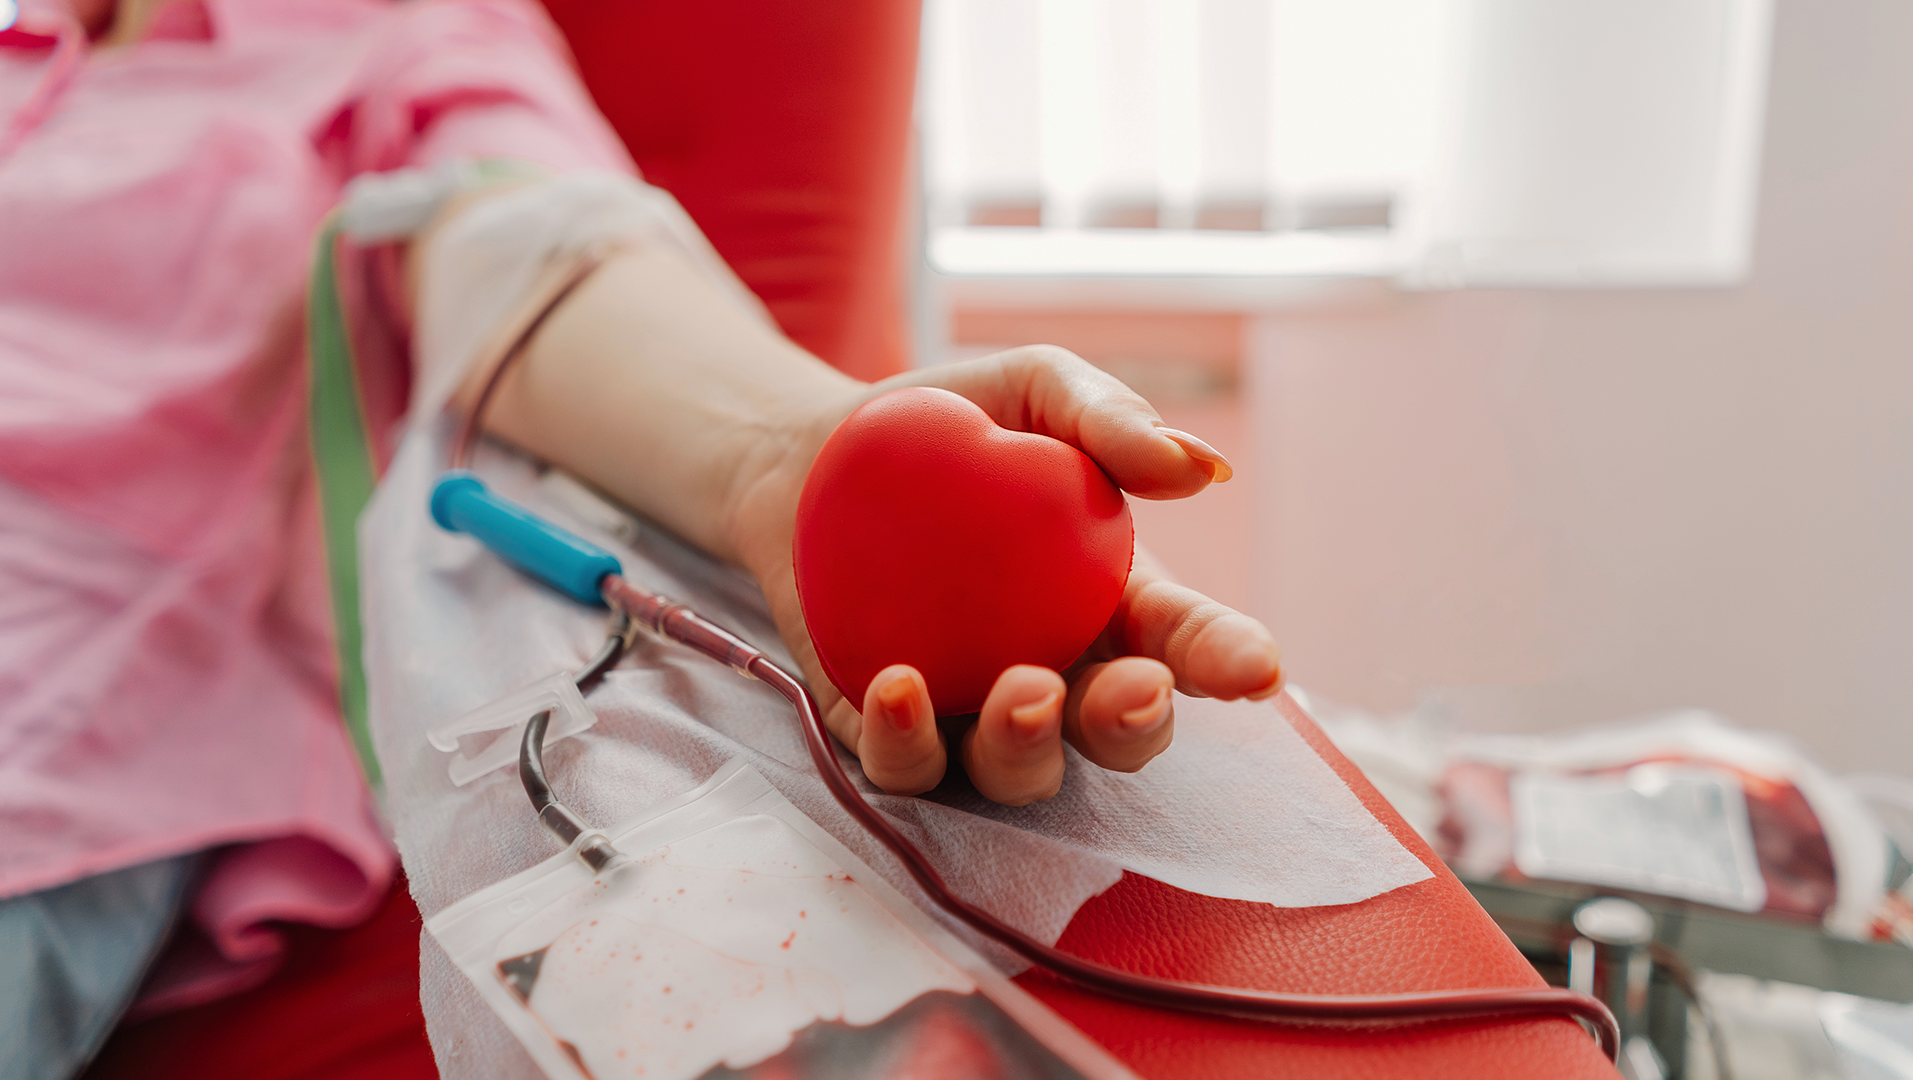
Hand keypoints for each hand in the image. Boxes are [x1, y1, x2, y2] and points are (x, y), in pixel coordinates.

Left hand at [727, 346, 1282, 805]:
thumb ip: (1110, 420)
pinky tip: (897, 685)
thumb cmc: (948, 420)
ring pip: (1019, 773)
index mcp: (1117, 604)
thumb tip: (1198, 465)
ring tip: (1017, 689)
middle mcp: (1059, 676)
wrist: (808, 457)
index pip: (1186, 644)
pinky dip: (906, 742)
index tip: (1258, 668)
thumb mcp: (1035, 389)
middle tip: (1132, 689)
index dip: (1228, 662)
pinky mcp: (886, 733)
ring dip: (1028, 748)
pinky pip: (905, 767)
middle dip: (1133, 726)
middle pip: (1117, 734)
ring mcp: (971, 716)